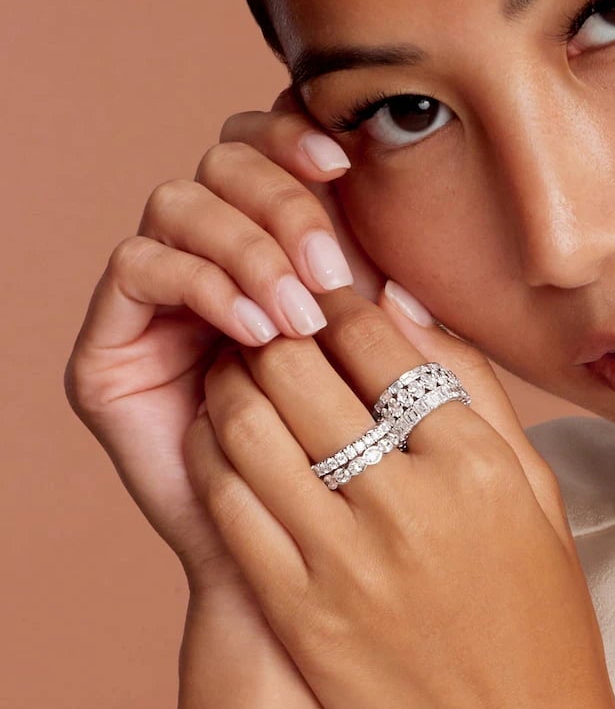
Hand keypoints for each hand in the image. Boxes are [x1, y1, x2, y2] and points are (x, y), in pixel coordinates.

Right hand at [63, 85, 379, 595]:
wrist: (306, 573)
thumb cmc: (367, 479)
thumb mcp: (401, 388)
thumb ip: (405, 325)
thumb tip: (410, 274)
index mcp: (282, 251)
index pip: (272, 150)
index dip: (296, 136)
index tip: (347, 162)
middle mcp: (213, 261)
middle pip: (222, 161)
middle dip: (280, 200)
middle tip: (331, 269)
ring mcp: (158, 300)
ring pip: (179, 203)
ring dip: (247, 248)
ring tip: (301, 316)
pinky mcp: (111, 346)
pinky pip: (139, 268)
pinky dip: (203, 284)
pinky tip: (257, 332)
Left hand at [181, 282, 614, 708]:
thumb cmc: (542, 621)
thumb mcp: (538, 495)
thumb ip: (474, 391)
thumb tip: (400, 297)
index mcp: (481, 465)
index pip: (376, 339)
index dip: (336, 301)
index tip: (322, 294)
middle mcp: (411, 502)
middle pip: (298, 367)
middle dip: (273, 330)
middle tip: (267, 324)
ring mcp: (347, 560)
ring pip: (247, 424)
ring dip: (232, 384)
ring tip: (242, 378)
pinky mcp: (297, 611)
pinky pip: (228, 502)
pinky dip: (214, 456)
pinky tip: (226, 447)